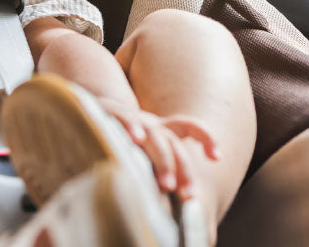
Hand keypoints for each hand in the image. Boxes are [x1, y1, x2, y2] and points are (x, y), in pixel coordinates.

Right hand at [96, 97, 218, 200]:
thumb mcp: (146, 149)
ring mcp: (134, 120)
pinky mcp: (113, 114)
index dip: (206, 137)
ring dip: (163, 160)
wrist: (93, 109)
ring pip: (155, 137)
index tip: (216, 157)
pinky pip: (125, 120)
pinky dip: (131, 128)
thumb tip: (181, 200)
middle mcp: (151, 124)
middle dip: (183, 170)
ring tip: (167, 185)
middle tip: (188, 195)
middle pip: (174, 143)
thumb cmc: (123, 137)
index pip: (189, 127)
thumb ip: (163, 167)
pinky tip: (135, 140)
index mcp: (162, 130)